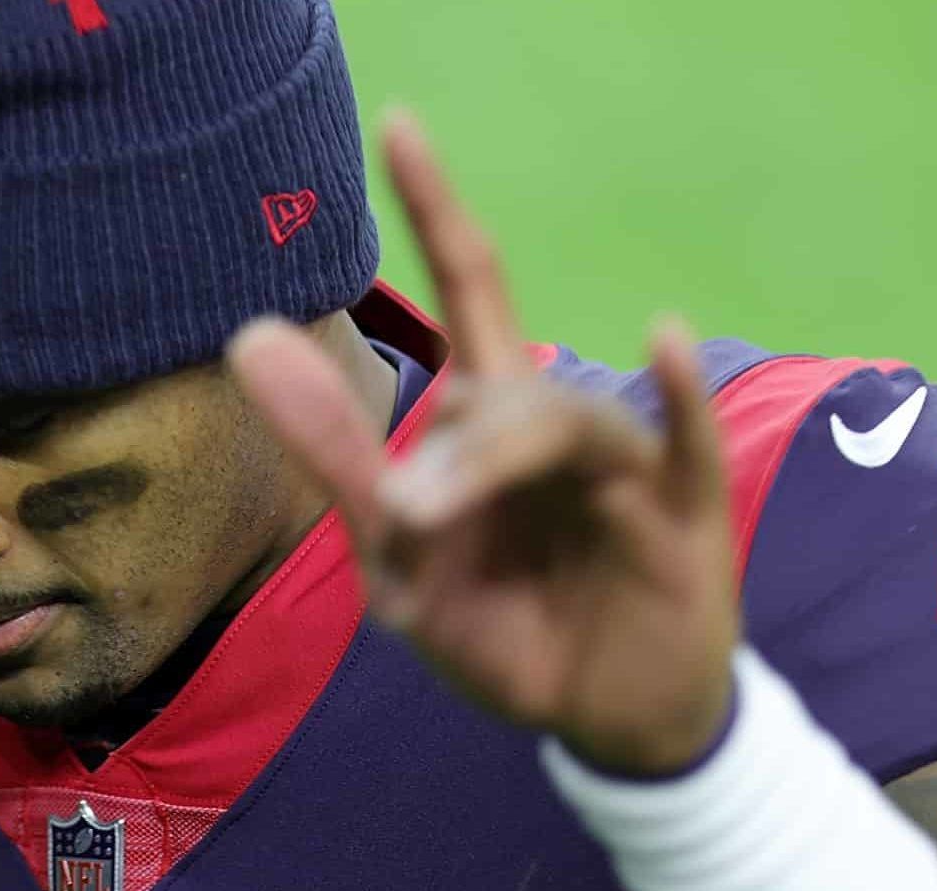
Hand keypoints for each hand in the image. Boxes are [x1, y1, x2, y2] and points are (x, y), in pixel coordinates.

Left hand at [226, 112, 737, 775]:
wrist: (599, 723)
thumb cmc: (503, 628)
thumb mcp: (394, 559)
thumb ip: (331, 451)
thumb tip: (249, 335)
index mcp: (493, 425)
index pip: (470, 291)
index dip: (436, 208)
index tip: (398, 120)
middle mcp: (560, 429)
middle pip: (506, 384)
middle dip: (450, 447)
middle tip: (397, 512)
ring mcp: (630, 469)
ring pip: (567, 422)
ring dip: (499, 457)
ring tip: (424, 512)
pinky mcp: (688, 524)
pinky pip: (686, 449)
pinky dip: (675, 398)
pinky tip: (660, 340)